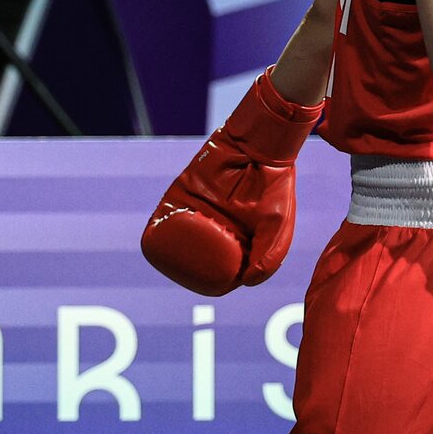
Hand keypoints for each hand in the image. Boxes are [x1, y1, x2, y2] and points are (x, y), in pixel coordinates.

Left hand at [141, 67, 322, 295]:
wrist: (258, 146)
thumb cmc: (273, 186)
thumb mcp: (277, 226)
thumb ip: (269, 258)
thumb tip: (245, 282)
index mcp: (242, 238)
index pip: (226, 269)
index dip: (220, 281)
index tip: (217, 287)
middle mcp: (219, 226)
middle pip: (199, 258)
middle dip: (193, 272)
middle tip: (193, 277)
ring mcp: (199, 211)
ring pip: (179, 241)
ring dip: (173, 256)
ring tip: (174, 265)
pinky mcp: (182, 195)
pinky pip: (165, 217)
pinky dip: (158, 232)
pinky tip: (155, 245)